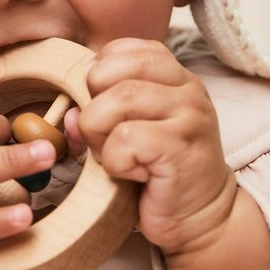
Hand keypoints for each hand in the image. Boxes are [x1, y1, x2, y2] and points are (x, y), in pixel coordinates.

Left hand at [73, 39, 234, 255]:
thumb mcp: (126, 134)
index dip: (97, 78)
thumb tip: (68, 114)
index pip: (121, 50)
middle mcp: (187, 89)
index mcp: (174, 77)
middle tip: (103, 138)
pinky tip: (135, 174)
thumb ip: (97, 115)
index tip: (102, 109)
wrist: (201, 220)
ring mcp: (189, 116)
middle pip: (110, 72)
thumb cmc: (159, 173)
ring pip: (117, 101)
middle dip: (91, 107)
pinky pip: (126, 140)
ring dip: (100, 137)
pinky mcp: (182, 147)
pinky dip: (115, 162)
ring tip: (118, 158)